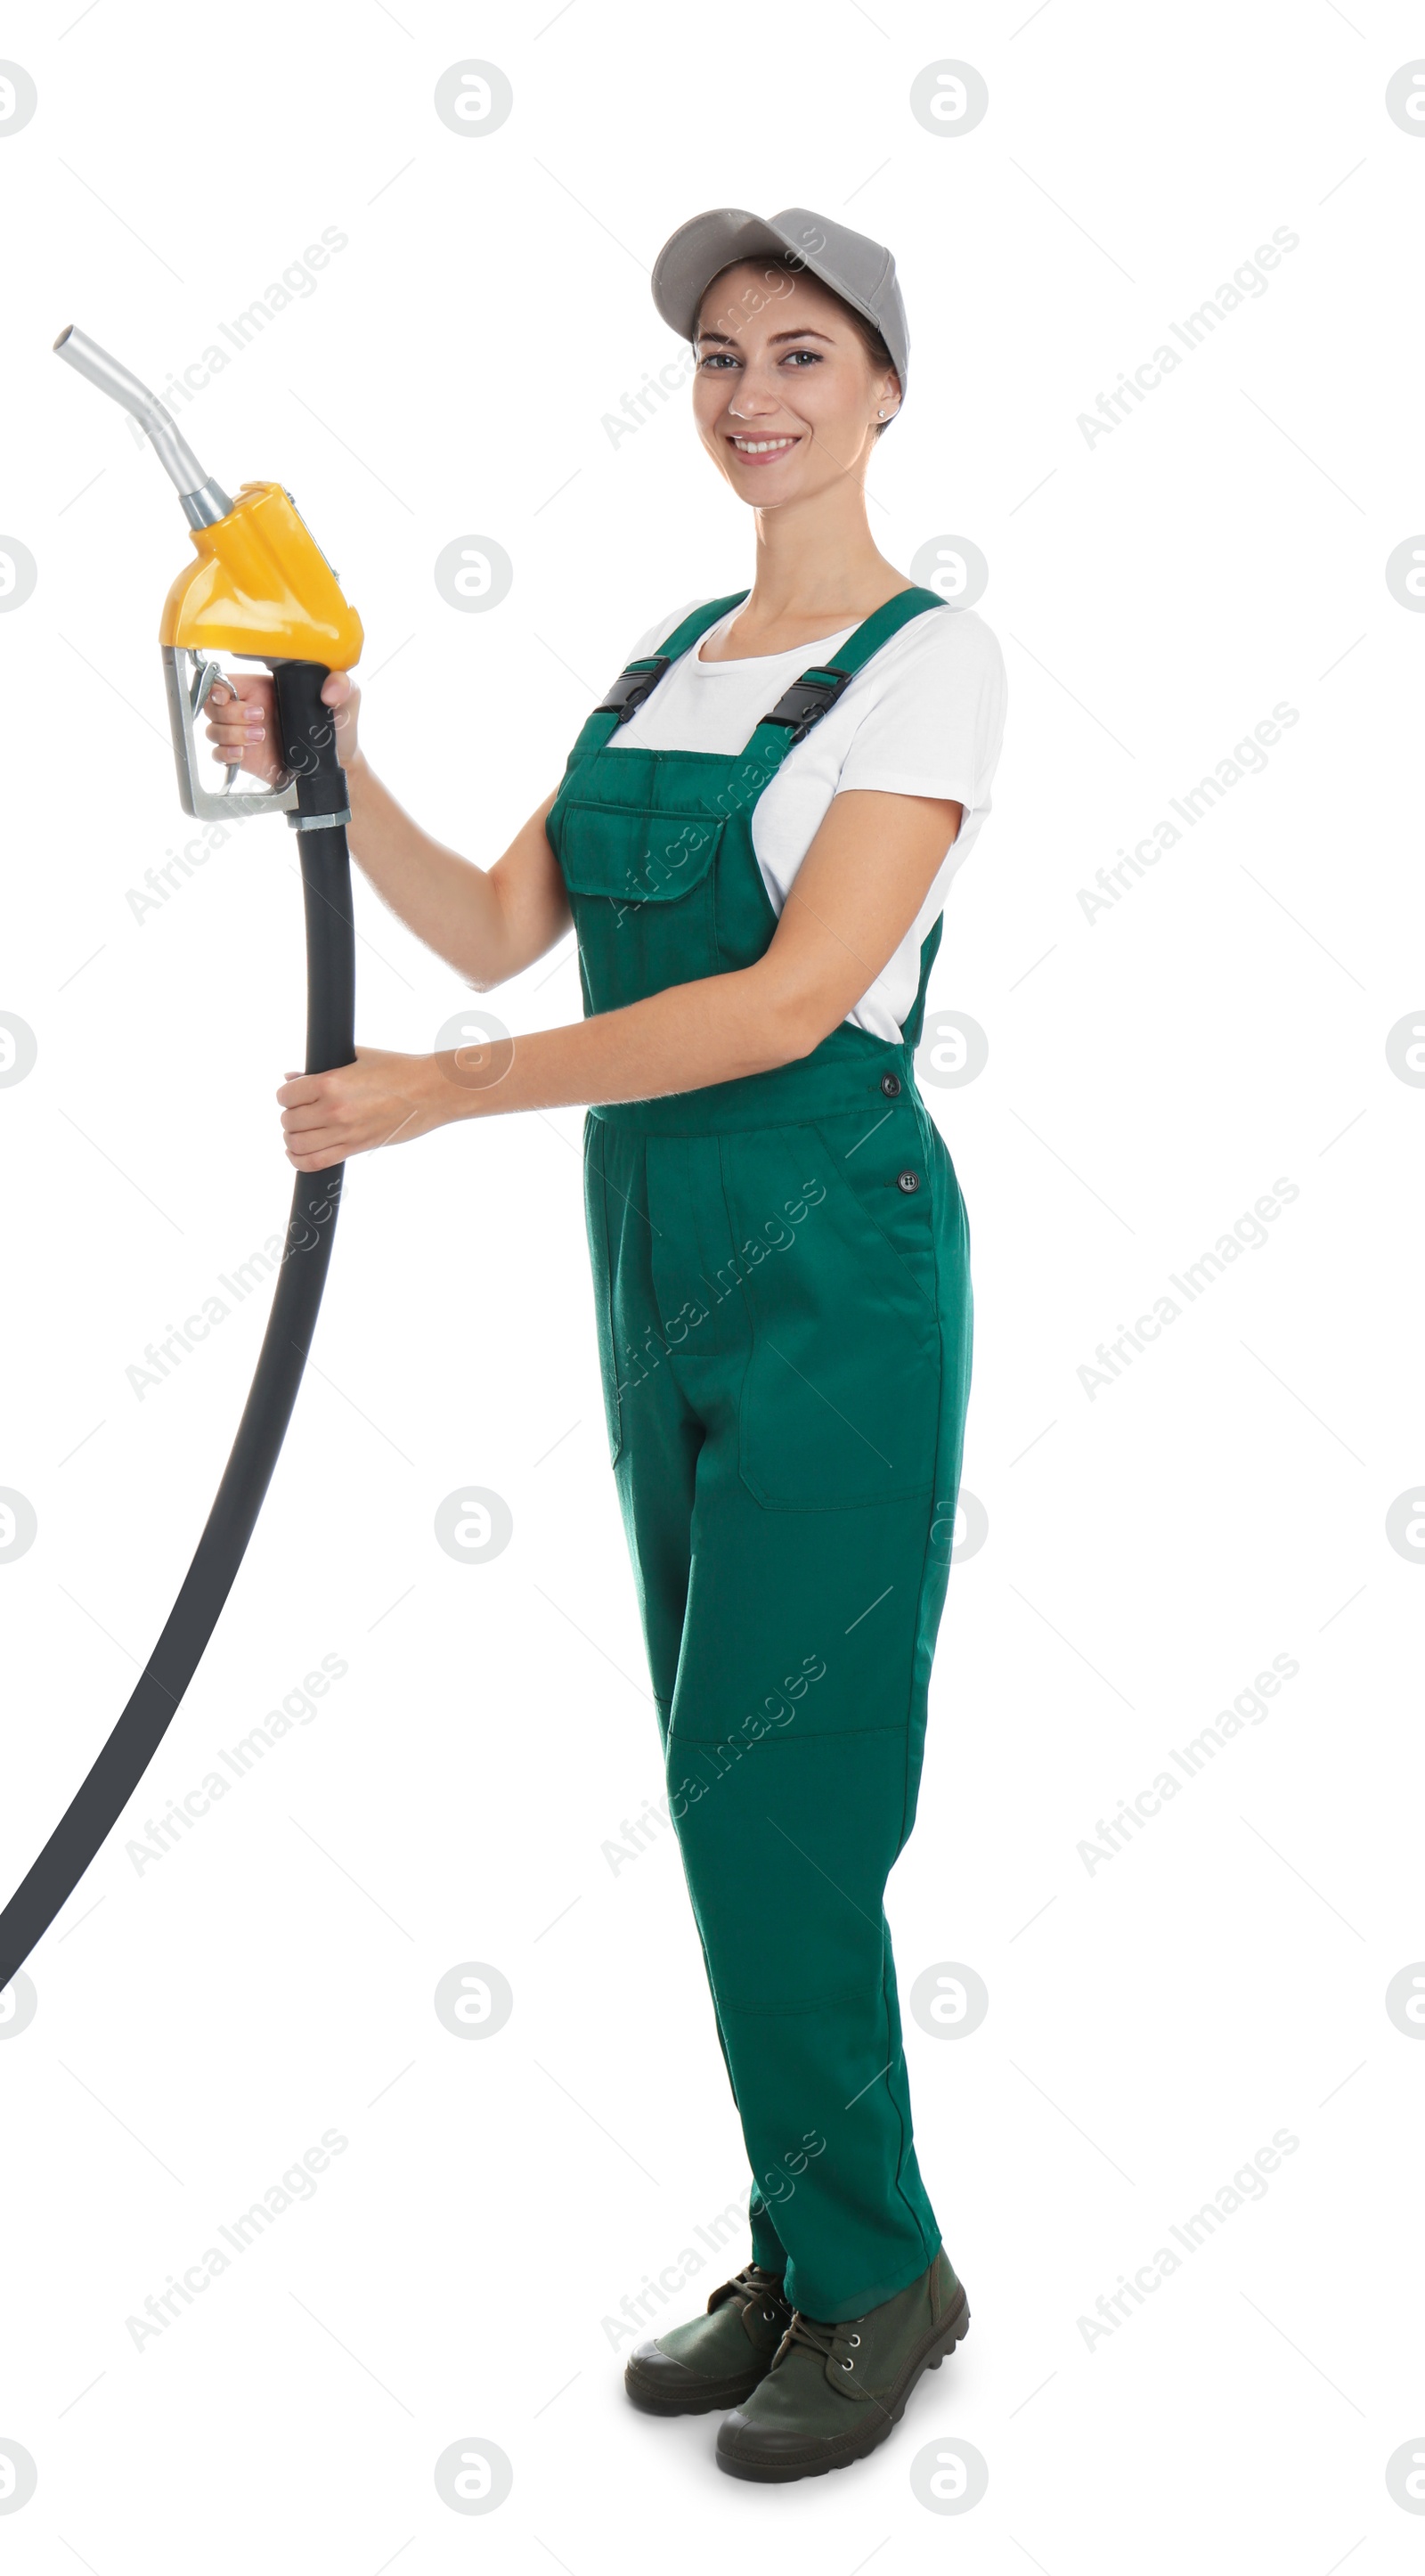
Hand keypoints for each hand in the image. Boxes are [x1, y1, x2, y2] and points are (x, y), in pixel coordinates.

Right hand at [204, 668, 361, 780]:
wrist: (336, 767)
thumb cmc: (337, 731)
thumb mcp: (346, 703)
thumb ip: (343, 686)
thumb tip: (331, 689)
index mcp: (263, 688)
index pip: (224, 681)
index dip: (218, 687)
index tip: (227, 696)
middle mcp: (249, 709)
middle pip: (214, 706)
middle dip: (231, 713)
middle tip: (259, 720)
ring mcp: (243, 733)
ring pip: (213, 729)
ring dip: (231, 733)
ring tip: (259, 737)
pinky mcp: (243, 757)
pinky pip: (218, 753)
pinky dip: (225, 753)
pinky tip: (243, 753)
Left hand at [278, 1046, 448, 1171]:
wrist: (429, 1091)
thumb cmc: (398, 1070)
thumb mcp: (357, 1058)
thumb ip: (321, 1068)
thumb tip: (291, 1078)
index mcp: (331, 1082)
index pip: (286, 1095)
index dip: (287, 1094)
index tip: (294, 1094)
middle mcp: (334, 1110)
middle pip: (289, 1120)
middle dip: (291, 1116)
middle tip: (300, 1111)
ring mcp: (345, 1132)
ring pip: (298, 1144)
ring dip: (293, 1138)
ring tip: (300, 1131)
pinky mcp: (355, 1148)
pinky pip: (316, 1162)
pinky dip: (299, 1160)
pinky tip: (296, 1152)